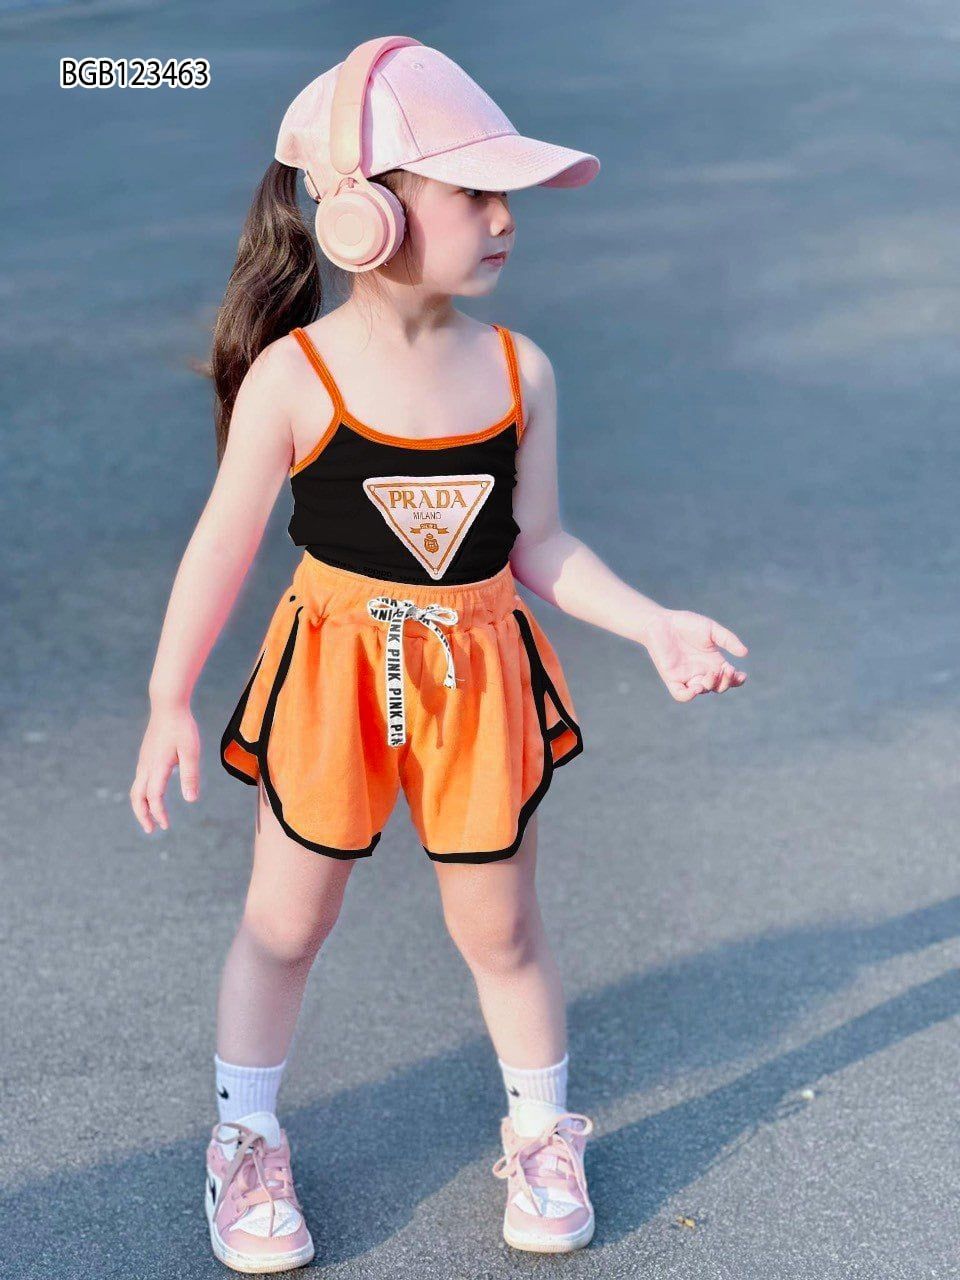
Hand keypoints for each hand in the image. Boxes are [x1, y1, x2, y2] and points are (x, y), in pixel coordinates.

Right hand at [130, 702, 200, 831]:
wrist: (167, 704)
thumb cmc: (182, 727)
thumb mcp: (191, 751)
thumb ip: (190, 775)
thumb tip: (190, 800)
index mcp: (157, 767)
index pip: (154, 797)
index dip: (159, 813)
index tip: (166, 825)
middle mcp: (146, 766)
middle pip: (138, 797)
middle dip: (143, 815)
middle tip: (151, 830)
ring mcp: (144, 760)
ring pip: (137, 789)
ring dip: (142, 805)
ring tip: (151, 816)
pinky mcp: (146, 755)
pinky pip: (140, 780)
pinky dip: (143, 793)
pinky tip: (154, 794)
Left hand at [639, 608, 747, 701]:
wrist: (661, 622)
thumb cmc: (686, 624)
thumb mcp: (712, 630)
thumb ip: (728, 640)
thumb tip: (745, 653)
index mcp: (713, 662)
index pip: (729, 678)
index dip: (737, 680)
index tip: (741, 674)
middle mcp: (702, 672)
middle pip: (719, 687)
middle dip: (726, 682)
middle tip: (727, 669)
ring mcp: (687, 676)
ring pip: (703, 691)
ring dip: (711, 685)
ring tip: (712, 672)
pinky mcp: (672, 678)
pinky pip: (681, 694)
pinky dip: (689, 695)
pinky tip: (696, 688)